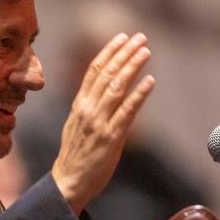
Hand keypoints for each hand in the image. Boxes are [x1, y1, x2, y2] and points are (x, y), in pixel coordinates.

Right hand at [51, 32, 153, 213]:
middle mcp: (88, 109)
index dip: (109, 51)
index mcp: (79, 104)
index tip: (123, 37)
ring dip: (132, 67)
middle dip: (124, 53)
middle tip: (141, 37)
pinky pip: (127, 111)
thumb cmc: (76, 155)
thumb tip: (104, 91)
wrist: (69, 182)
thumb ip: (90, 106)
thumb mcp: (77, 124)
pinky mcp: (111, 137)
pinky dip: (139, 94)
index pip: (94, 70)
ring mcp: (99, 122)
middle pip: (107, 73)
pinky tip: (150, 81)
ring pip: (117, 87)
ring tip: (146, 51)